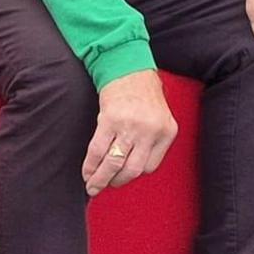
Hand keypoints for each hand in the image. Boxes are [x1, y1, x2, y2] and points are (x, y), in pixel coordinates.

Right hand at [84, 70, 176, 195]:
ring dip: (101, 179)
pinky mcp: (109, 120)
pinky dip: (90, 165)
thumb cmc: (143, 92)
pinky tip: (86, 172)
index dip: (133, 173)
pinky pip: (98, 150)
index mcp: (166, 131)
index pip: (149, 166)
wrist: (127, 66)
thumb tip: (130, 169)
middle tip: (105, 187)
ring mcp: (130, 126)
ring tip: (93, 186)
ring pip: (114, 164)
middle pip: (132, 170)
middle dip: (116, 182)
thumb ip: (151, 141)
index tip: (122, 175)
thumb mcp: (159, 117)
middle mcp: (150, 131)